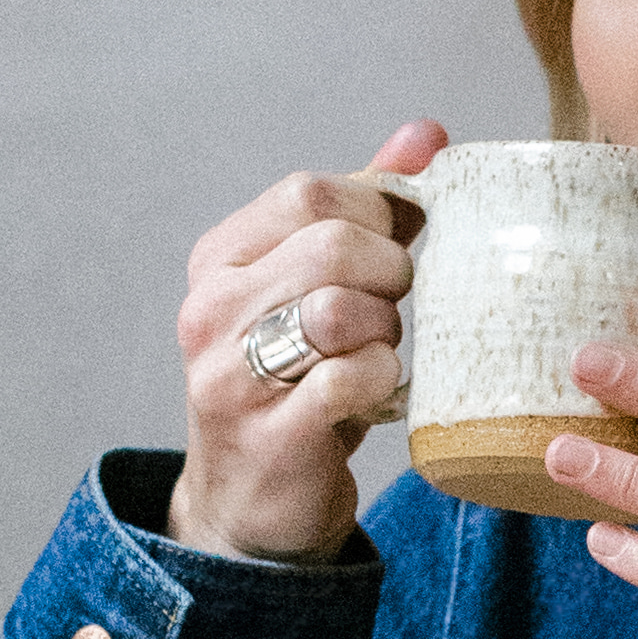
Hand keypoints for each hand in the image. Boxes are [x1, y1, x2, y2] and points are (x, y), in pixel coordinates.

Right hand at [173, 121, 441, 556]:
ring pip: (341, 310)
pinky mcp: (270, 436)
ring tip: (375, 351)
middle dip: (388, 273)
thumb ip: (368, 208)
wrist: (249, 504)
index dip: (373, 214)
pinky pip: (353, 379)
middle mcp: (211, 311)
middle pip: (331, 245)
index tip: (388, 251)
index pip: (309, 192)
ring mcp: (231, 377)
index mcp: (218, 260)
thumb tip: (427, 134)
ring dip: (385, 330)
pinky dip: (382, 381)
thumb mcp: (318, 286)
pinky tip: (375, 392)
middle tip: (391, 308)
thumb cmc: (295, 382)